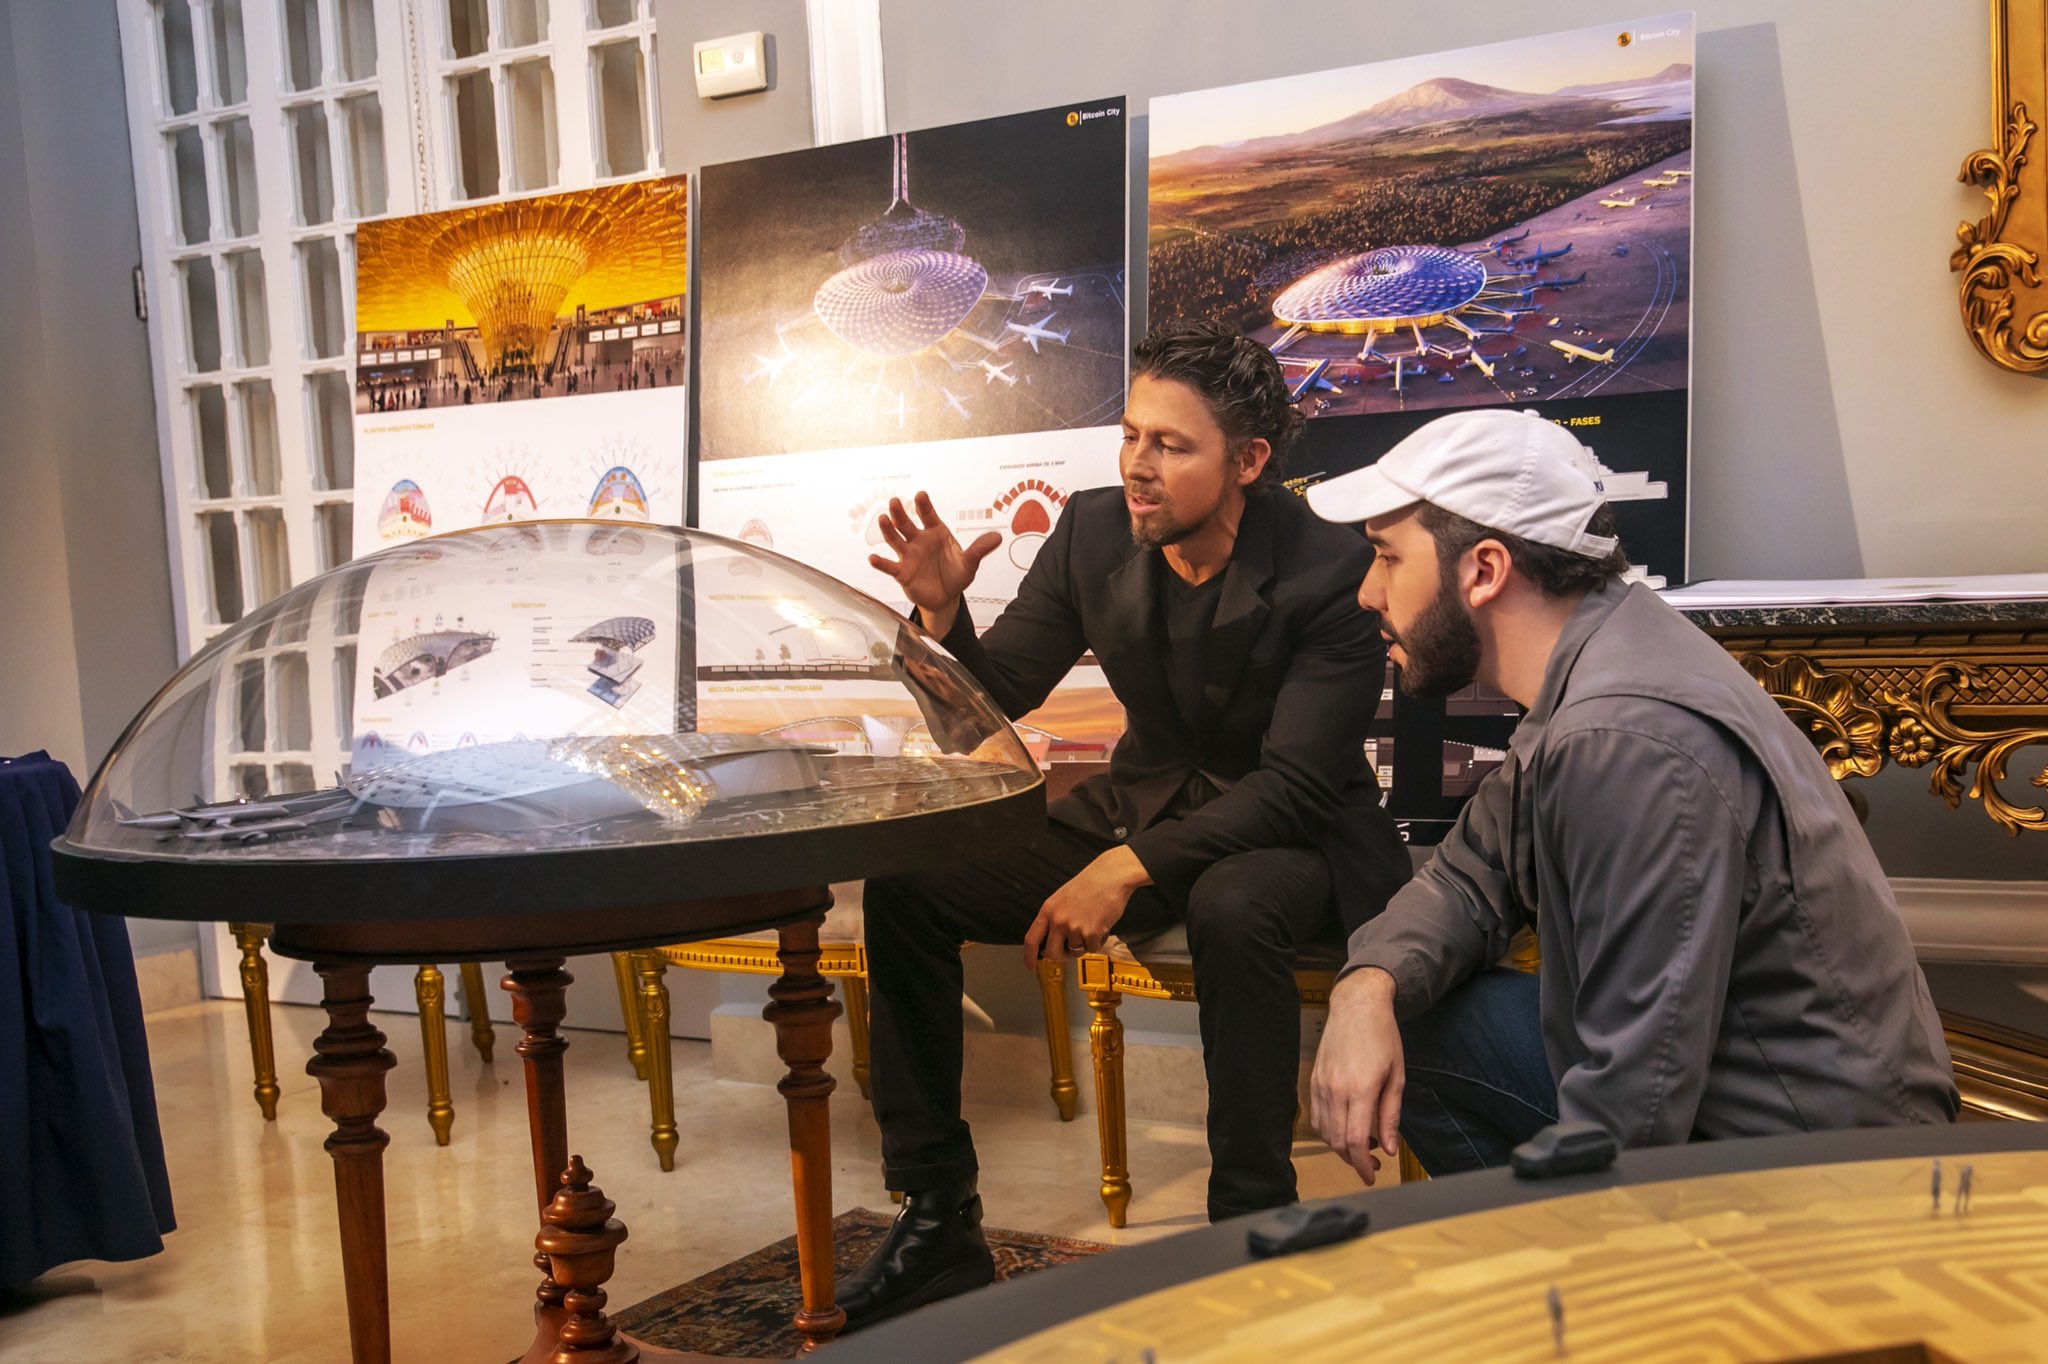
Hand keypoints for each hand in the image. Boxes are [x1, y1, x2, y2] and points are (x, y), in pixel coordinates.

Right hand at [867, 491, 1000, 637]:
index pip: (928, 515)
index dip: (924, 506)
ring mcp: (909, 555)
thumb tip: (998, 538)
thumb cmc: (956, 575)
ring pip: (895, 540)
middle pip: (907, 524)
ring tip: (883, 519)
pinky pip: (889, 566)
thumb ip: (979, 550)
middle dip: (900, 513)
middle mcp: (919, 540)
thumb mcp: (970, 563)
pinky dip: (880, 563)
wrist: (946, 597)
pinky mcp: (902, 572)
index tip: (921, 495)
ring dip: (888, 530)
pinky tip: (873, 558)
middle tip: (895, 501)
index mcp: (935, 533)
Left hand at [1022, 847, 1150, 967]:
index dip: (1029, 956)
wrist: (1111, 876)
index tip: (1030, 966)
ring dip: (1085, 943)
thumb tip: (1051, 941)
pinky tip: (1102, 925)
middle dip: (1062, 956)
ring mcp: (1073, 927)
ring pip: (1076, 951)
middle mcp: (1058, 920)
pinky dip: (1099, 941)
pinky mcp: (1090, 933)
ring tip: (1093, 923)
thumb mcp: (1063, 898)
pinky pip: (1093, 948)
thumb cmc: (1090, 885)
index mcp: (1048, 910)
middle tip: (1071, 950)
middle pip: (1052, 953)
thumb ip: (1055, 918)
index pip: (1031, 939)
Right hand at [1310, 969, 1404, 1185]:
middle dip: (1353, 1160)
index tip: (1371, 1176)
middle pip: (1336, 1140)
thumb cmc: (1383, 1038)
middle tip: (1372, 1165)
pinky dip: (1328, 1130)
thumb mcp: (1396, 1077)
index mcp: (1359, 1089)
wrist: (1357, 1006)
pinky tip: (1345, 1127)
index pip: (1354, 1140)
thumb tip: (1390, 1149)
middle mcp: (1334, 1090)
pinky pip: (1316, 1116)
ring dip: (1340, 1146)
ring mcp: (1320, 1085)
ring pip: (1324, 1131)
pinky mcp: (1313, 1080)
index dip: (1362, 1165)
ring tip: (1362, 1146)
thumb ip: (1390, 1115)